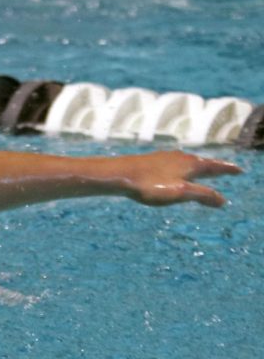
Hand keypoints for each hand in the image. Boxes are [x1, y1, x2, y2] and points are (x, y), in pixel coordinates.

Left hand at [117, 150, 241, 206]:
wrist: (119, 175)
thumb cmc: (150, 185)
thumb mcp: (180, 193)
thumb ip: (202, 195)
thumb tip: (222, 200)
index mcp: (191, 164)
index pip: (215, 167)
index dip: (227, 170)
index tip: (239, 170)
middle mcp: (180, 157)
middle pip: (203, 162)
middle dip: (215, 167)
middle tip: (225, 169)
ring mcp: (165, 157)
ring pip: (188, 161)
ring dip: (198, 166)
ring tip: (203, 170)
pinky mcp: (152, 161)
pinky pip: (174, 163)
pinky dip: (182, 167)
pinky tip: (173, 170)